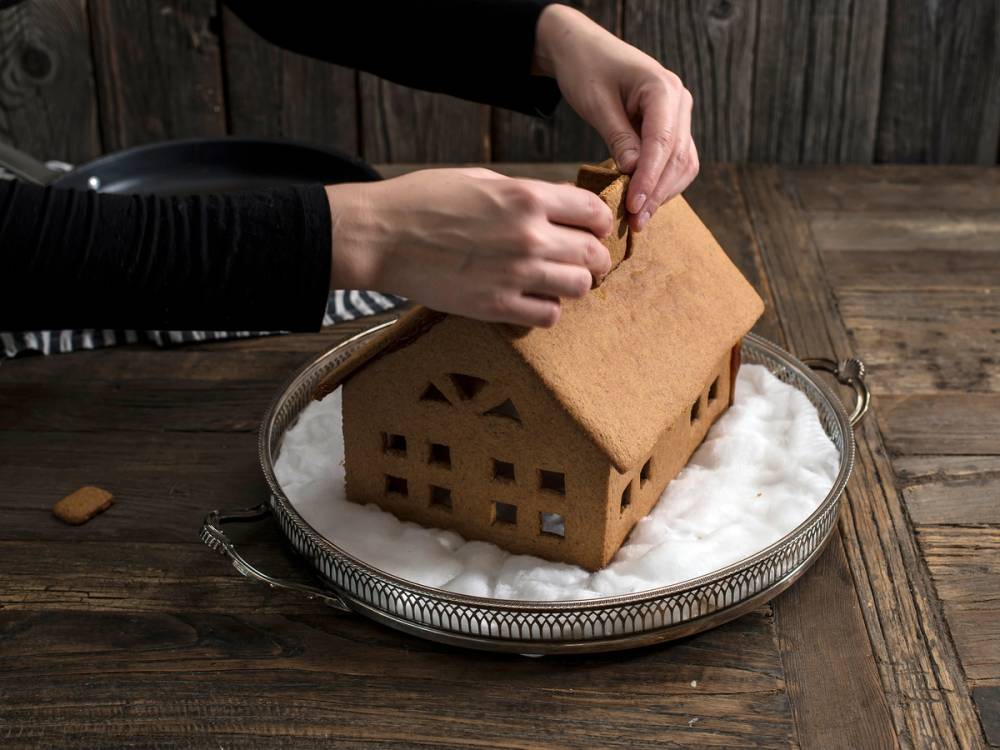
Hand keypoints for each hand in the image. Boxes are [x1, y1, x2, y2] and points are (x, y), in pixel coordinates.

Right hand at [326, 168, 612, 326]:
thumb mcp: (482, 180)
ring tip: (555, 278)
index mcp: (527, 197)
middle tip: (583, 258)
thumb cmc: (424, 201)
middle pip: (593, 253)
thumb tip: (562, 206)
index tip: (591, 227)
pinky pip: (549, 315)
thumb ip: (527, 194)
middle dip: (594, 255)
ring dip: (573, 282)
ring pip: (579, 286)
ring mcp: (515, 274)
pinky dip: (547, 308)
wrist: (382, 237)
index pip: (594, 211)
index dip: (598, 220)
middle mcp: (529, 237)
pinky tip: (532, 298)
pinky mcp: (497, 306)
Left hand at [534, 4, 698, 230]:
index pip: (663, 142)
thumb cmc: (586, 70)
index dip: (650, 178)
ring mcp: (678, 116)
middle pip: (678, 157)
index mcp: (663, 88)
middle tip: (635, 221)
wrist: (584, 51)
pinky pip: (674, 162)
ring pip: (683, 163)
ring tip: (639, 218)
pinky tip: (643, 202)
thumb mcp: (596, 103)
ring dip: (663, 193)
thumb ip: (618, 137)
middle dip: (658, 192)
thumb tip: (633, 173)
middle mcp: (679, 101)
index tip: (635, 205)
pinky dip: (662, 183)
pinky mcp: (670, 128)